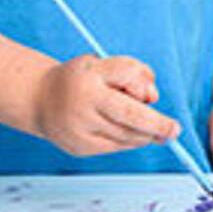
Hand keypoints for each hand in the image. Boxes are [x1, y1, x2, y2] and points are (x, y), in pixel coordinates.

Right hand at [33, 54, 178, 156]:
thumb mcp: (103, 63)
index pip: (128, 98)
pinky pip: (115, 147)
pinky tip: (133, 134)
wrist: (39, 99)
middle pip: (130, 121)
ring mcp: (80, 133)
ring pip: (125, 137)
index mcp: (89, 84)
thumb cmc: (78, 78)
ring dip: (144, 134)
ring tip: (152, 129)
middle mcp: (83, 111)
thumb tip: (153, 97)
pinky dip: (129, 141)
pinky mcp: (80, 148)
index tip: (166, 115)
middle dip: (156, 127)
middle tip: (173, 131)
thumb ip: (132, 72)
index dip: (150, 108)